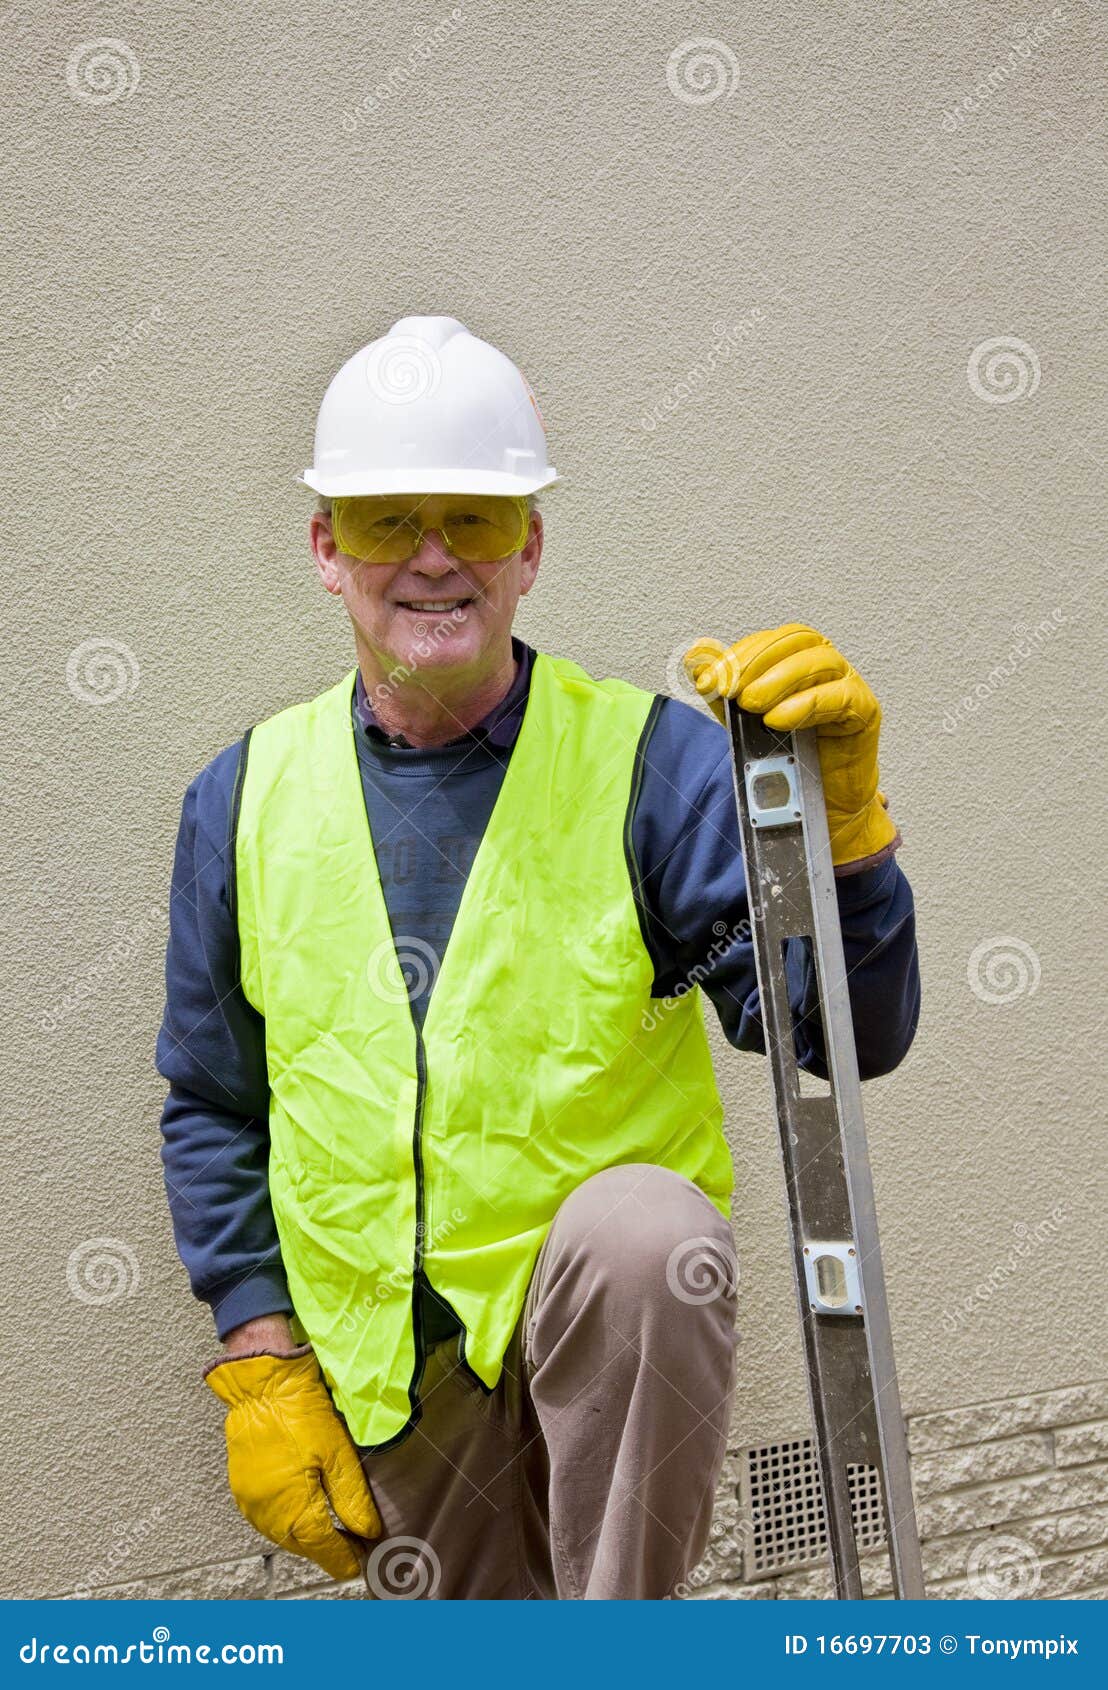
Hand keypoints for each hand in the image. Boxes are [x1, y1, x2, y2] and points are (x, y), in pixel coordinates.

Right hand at [205, 1347, 381, 1580]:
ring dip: (308, 1538)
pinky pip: (268, 1521)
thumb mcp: (337, 1454)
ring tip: (334, 1533)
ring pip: (284, 1536)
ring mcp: (250, 1504)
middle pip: (303, 1546)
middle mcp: (266, 1515)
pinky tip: (303, 1514)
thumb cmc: (300, 1414)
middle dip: (329, 1549)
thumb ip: (352, 1499)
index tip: (360, 1563)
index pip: (324, 1548)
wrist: (261, 1387)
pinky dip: (289, 1523)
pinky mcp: (242, 1491)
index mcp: (293, 1509)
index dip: (344, 1558)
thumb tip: (367, 1532)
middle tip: (355, 1547)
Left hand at [683, 623, 899, 867]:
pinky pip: (841, 697)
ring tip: (750, 705)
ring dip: (780, 679)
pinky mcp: (865, 712)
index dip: (737, 654)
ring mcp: (850, 685)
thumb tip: (695, 653)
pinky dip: (806, 704)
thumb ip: (722, 688)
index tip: (708, 681)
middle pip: (797, 640)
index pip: (770, 640)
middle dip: (755, 661)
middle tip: (729, 690)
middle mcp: (827, 665)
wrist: (813, 806)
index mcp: (797, 659)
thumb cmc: (783, 758)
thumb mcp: (741, 721)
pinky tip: (777, 720)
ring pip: (821, 661)